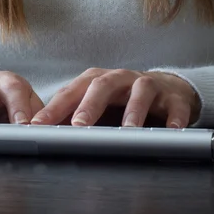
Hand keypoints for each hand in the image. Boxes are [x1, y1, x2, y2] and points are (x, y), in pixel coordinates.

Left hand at [31, 68, 200, 127]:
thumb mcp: (97, 104)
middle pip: (102, 85)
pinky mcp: (173, 97)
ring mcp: (147, 85)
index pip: (72, 91)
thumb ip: (73, 115)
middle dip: (89, 105)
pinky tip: (172, 131)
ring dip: (133, 112)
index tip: (38, 125)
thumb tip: (43, 134)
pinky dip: (175, 118)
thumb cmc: (122, 100)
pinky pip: (175, 106)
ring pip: (140, 92)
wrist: (167, 89)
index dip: (54, 107)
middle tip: (78, 126)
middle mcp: (120, 78)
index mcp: (97, 80)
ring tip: (128, 131)